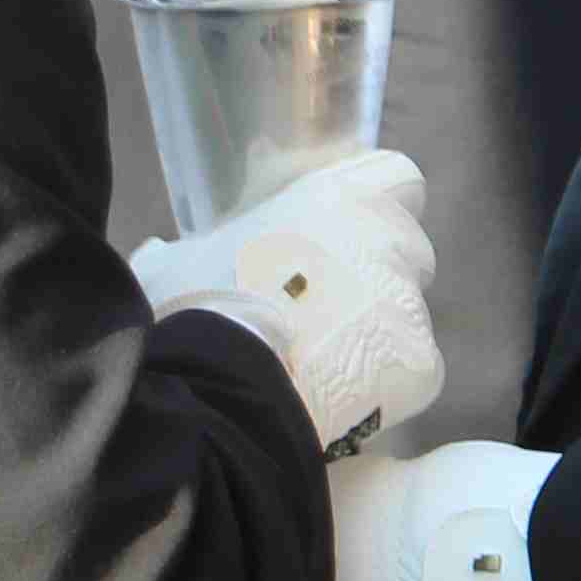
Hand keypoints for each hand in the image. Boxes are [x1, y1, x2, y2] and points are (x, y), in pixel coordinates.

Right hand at [132, 148, 440, 454]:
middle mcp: (383, 239)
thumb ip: (186, 250)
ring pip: (409, 317)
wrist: (222, 383)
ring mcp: (407, 301)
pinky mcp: (421, 361)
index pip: (398, 179)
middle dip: (381, 280)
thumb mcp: (176, 262)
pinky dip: (386, 388)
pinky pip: (414, 373)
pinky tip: (342, 401)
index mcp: (333, 199)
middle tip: (332, 315)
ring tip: (326, 369)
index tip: (355, 238)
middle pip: (410, 253)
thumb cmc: (194, 310)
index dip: (382, 207)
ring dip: (377, 338)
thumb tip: (159, 255)